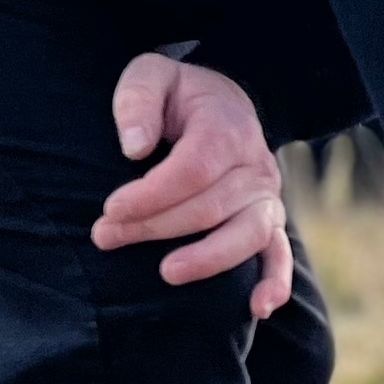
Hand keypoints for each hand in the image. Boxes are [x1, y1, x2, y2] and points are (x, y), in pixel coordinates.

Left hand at [97, 51, 291, 317]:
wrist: (222, 103)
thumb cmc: (177, 95)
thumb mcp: (151, 75)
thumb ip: (138, 101)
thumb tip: (134, 148)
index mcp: (227, 127)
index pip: (194, 170)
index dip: (152, 194)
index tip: (110, 208)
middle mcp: (256, 165)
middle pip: (212, 206)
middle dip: (155, 226)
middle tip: (104, 236)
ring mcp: (267, 197)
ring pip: (247, 234)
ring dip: (207, 258)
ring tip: (166, 272)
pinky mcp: (269, 221)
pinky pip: (279, 254)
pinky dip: (275, 281)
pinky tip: (258, 308)